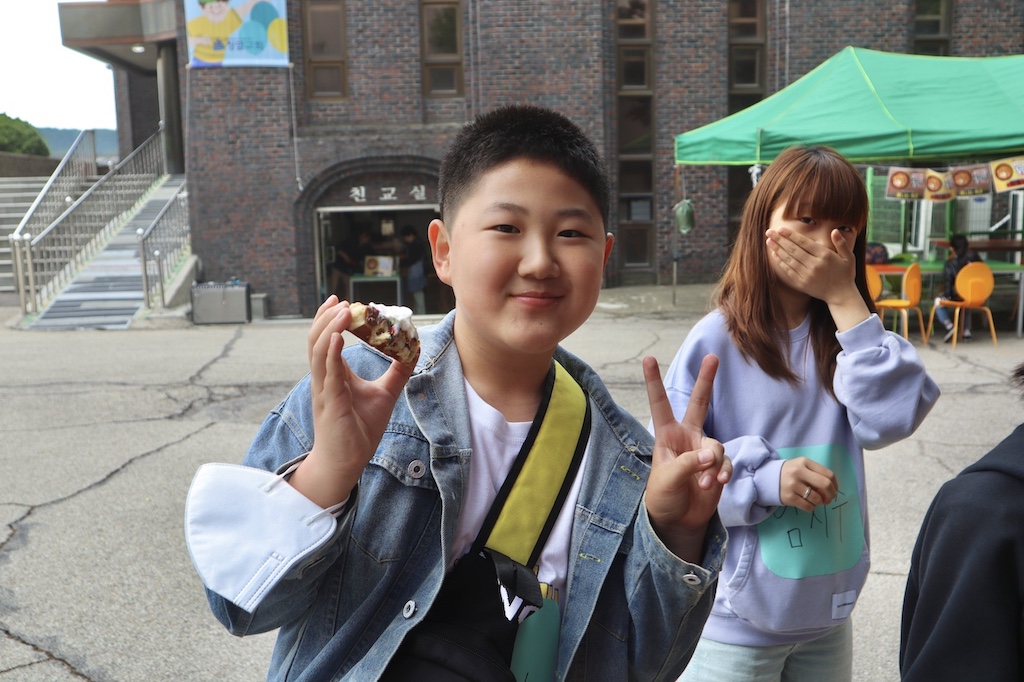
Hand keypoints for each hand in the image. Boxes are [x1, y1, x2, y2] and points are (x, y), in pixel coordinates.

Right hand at [288, 296, 415, 508]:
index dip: (330, 319)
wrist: (345, 462)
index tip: (341, 301)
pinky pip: (328, 372)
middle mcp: (324, 377)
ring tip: (344, 310)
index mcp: (333, 374)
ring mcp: (324, 388)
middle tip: (341, 300)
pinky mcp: (330, 401)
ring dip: (330, 328)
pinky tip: (339, 337)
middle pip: (317, 339)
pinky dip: (332, 352)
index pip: (326, 339)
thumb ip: (397, 373)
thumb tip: (413, 351)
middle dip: (327, 317)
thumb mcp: (384, 395)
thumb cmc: (359, 430)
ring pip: (319, 350)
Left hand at [643, 354, 731, 562]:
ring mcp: (703, 450)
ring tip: (705, 481)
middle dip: (706, 380)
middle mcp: (686, 437)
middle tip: (712, 357)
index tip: (648, 358)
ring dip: (713, 463)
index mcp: (666, 435)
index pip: (659, 403)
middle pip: (699, 403)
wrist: (678, 520)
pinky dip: (723, 472)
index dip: (654, 381)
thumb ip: (688, 463)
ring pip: (716, 445)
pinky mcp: (718, 465)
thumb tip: (711, 455)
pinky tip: (716, 483)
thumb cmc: (663, 496)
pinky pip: (726, 462)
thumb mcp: (667, 478)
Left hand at [766, 226, 870, 330]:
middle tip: (769, 232)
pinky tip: (774, 255)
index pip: (804, 243)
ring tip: (769, 241)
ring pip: (789, 260)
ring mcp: (807, 275)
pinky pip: (789, 271)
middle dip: (780, 240)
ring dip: (778, 249)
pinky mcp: (802, 283)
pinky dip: (781, 262)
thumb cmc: (845, 274)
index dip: (791, 235)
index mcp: (825, 256)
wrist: (841, 296)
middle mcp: (814, 265)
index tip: (780, 228)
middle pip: (794, 250)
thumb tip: (834, 231)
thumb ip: (841, 243)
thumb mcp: (848, 257)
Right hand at [780, 457, 837, 512]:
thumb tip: (831, 491)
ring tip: (815, 501)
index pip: (828, 474)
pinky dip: (811, 507)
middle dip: (831, 495)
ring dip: (819, 502)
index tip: (834, 491)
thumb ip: (816, 474)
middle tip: (828, 499)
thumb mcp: (802, 467)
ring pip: (817, 498)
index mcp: (804, 462)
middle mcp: (798, 472)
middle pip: (825, 484)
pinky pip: (808, 506)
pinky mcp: (788, 497)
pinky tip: (808, 504)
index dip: (835, 485)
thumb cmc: (790, 473)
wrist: (768, 478)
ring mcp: (792, 485)